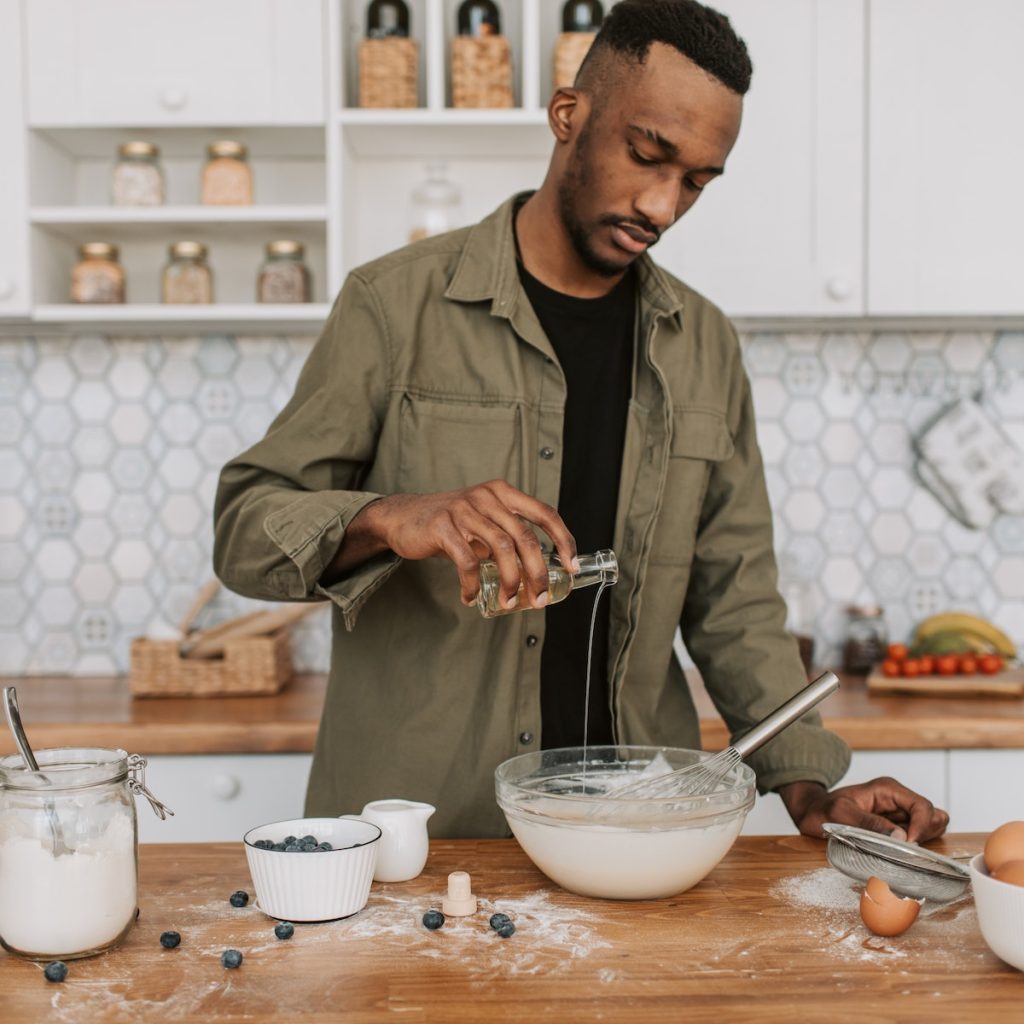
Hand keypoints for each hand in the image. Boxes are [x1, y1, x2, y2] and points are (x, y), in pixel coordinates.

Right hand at [328, 480, 576, 609]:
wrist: (404, 517)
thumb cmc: (451, 524)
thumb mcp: (484, 521)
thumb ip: (508, 537)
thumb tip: (538, 572)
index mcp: (503, 493)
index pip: (544, 514)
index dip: (563, 540)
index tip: (571, 567)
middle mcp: (487, 497)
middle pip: (525, 537)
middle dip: (537, 573)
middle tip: (539, 598)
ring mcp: (464, 510)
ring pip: (500, 550)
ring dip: (509, 582)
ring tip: (508, 602)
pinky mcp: (443, 527)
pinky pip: (467, 562)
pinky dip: (472, 584)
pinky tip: (470, 597)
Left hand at [777, 777, 949, 843]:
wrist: (812, 813)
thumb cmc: (823, 810)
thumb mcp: (841, 813)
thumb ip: (869, 823)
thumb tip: (900, 837)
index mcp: (887, 789)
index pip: (922, 805)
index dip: (922, 826)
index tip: (909, 845)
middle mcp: (897, 799)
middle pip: (933, 815)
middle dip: (924, 834)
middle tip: (906, 850)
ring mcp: (898, 813)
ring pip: (931, 826)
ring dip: (923, 840)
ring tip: (901, 850)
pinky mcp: (896, 827)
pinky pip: (919, 836)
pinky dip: (916, 846)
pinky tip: (898, 852)